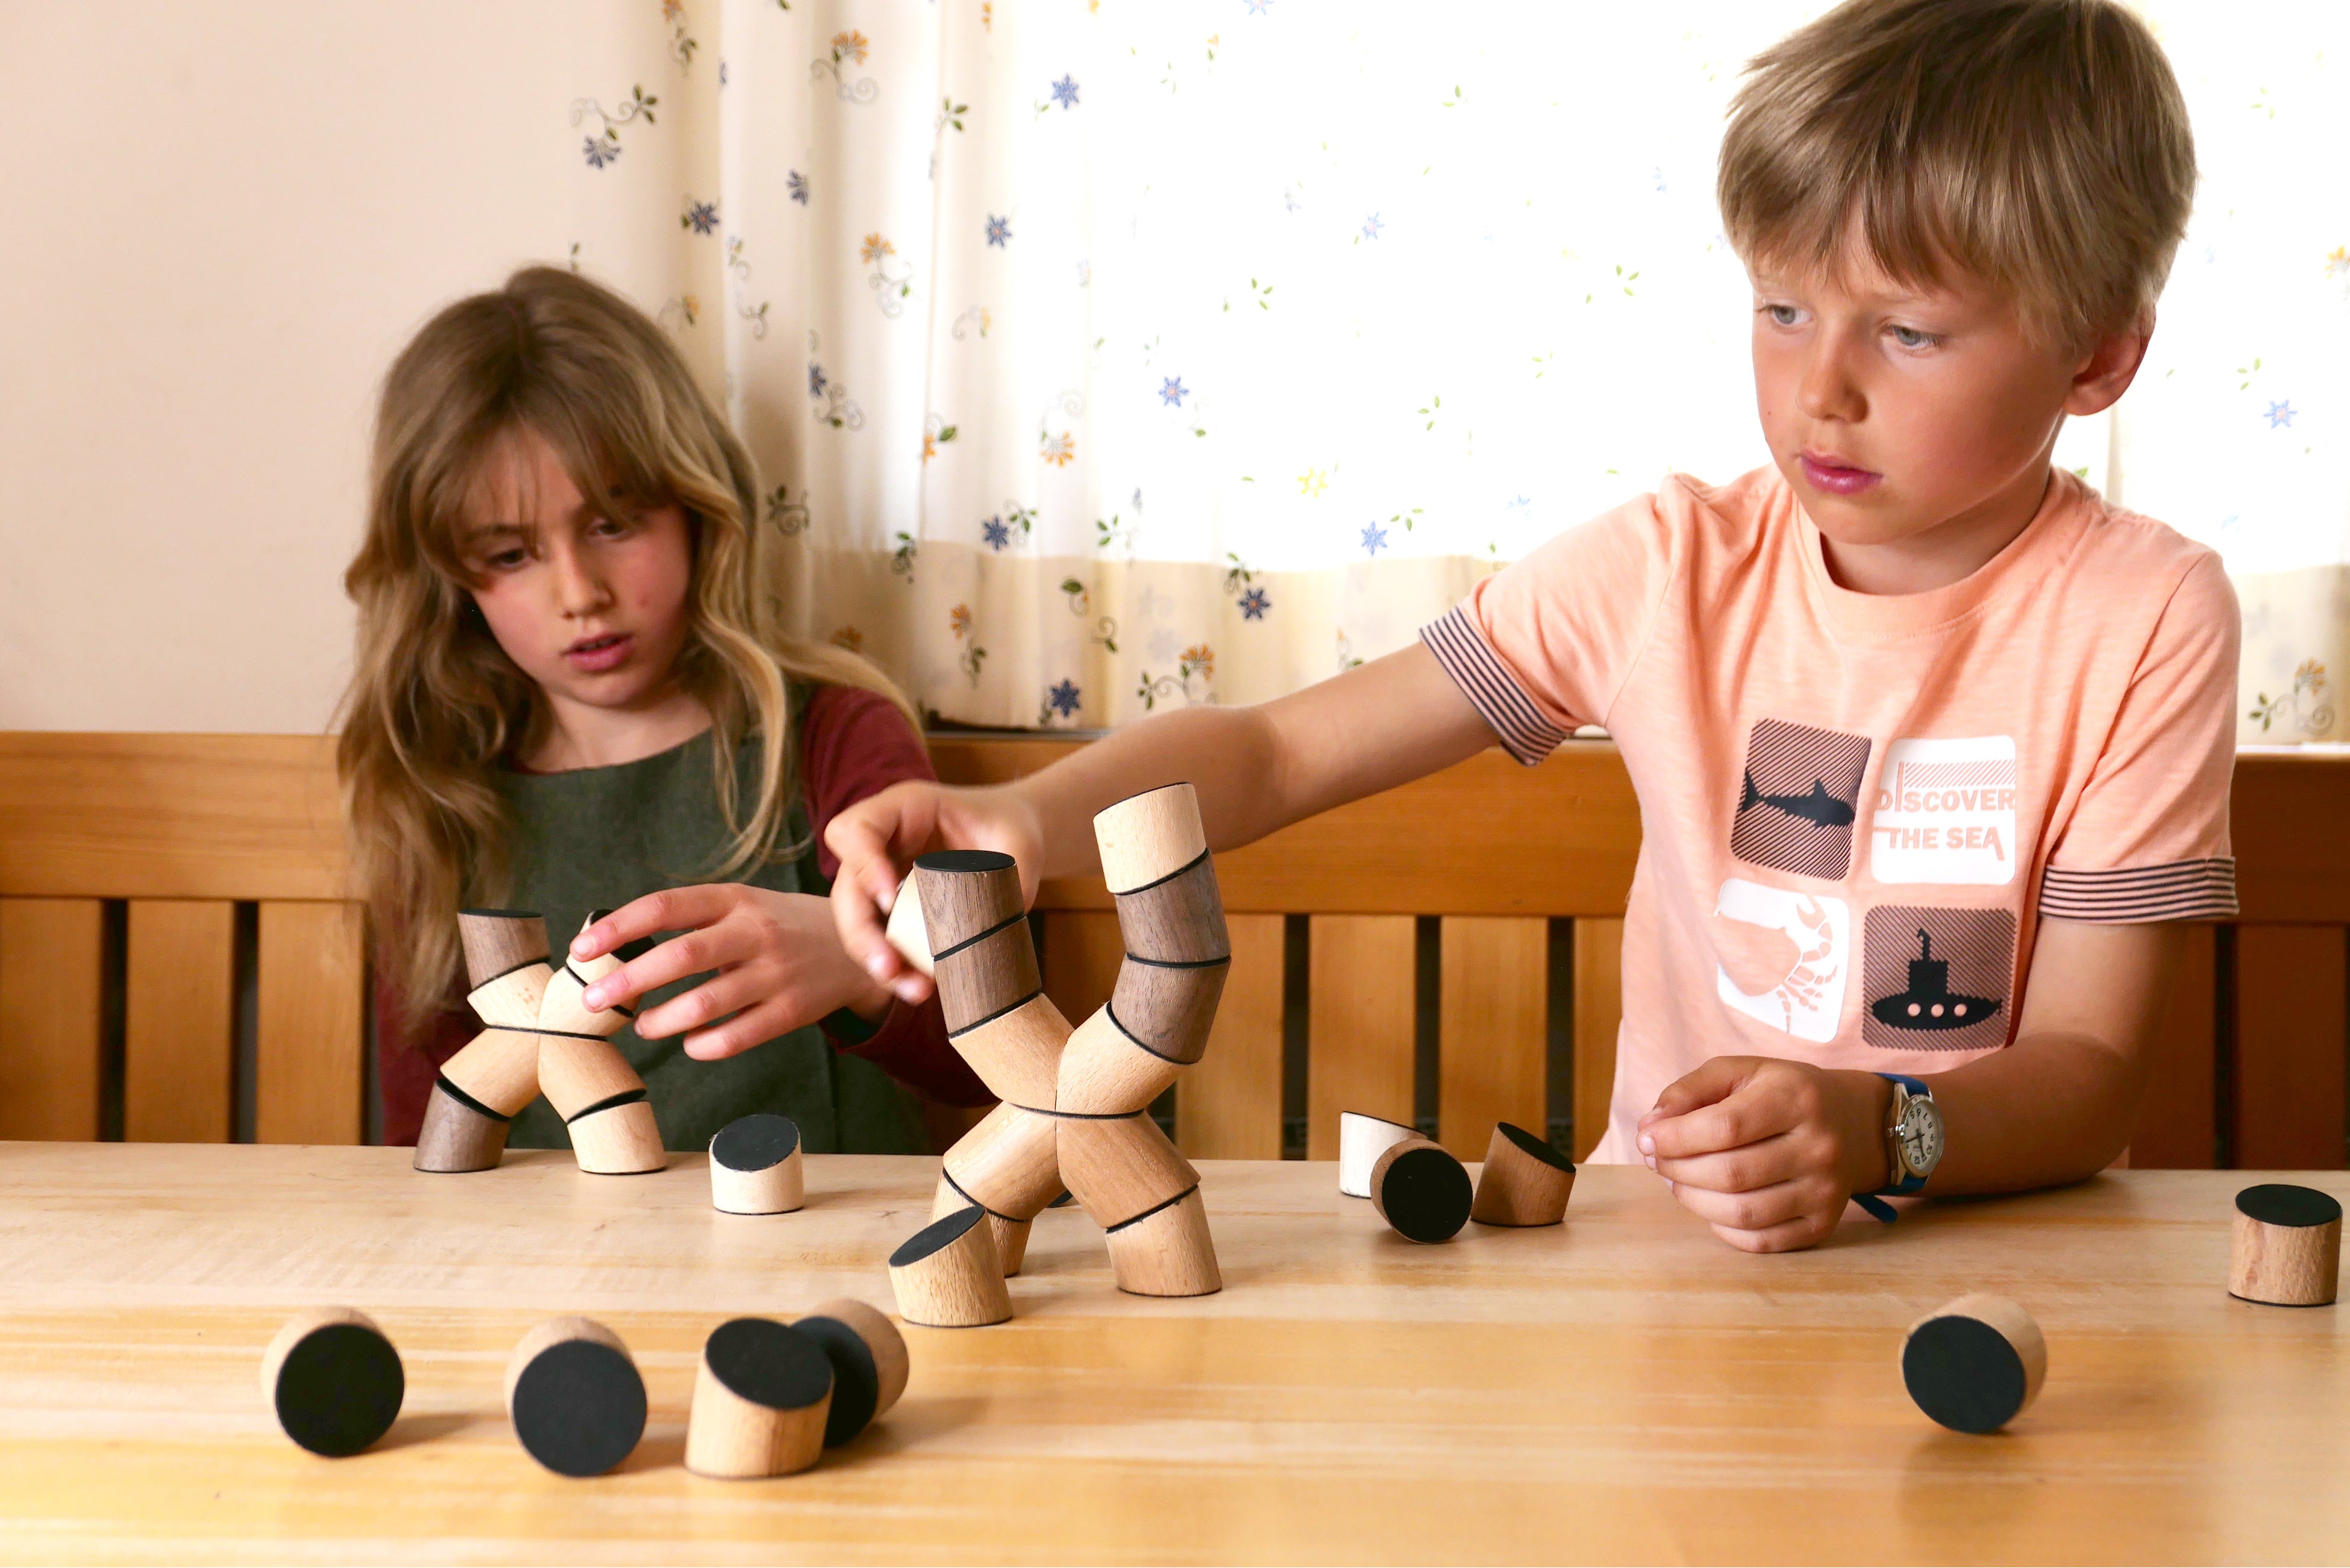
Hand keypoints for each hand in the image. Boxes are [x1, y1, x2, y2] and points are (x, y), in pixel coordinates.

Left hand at [567, 885, 890, 1059]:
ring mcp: (776, 973)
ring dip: (661, 1020)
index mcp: (734, 899)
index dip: (619, 928)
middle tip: (594, 1001)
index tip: (582, 948)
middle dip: (628, 980)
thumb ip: (691, 920)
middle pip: (681, 955)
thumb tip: (617, 950)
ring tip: (643, 1026)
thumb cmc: (781, 926)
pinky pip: (736, 1037)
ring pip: (706, 1004)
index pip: (665, 907)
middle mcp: (755, 932)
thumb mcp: (742, 905)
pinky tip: (690, 1043)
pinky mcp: (792, 1011)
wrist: (861, 945)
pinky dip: (703, 1046)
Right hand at [822, 780, 1046, 1004]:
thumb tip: (989, 937)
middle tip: (889, 967)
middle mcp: (883, 841)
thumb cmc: (1011, 828)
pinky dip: (897, 967)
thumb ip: (1007, 881)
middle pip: (847, 885)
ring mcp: (882, 875)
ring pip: (858, 920)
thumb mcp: (1018, 844)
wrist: (1012, 835)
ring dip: (877, 959)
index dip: (864, 865)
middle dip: (862, 932)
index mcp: (905, 808)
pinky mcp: (891, 907)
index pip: (857, 829)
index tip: (890, 901)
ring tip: (914, 989)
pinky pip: (881, 938)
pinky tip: (921, 987)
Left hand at [1636, 1057, 1892, 1253]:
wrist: (1854, 1124)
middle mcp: (1818, 1147)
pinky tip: (1710, 1203)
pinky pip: (1759, 1241)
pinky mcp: (1822, 1224)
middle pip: (1730, 1174)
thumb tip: (1649, 1128)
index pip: (1725, 1127)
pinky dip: (1721, 1227)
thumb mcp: (1739, 1072)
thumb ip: (1688, 1092)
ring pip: (1742, 1212)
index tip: (1646, 1139)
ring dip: (1693, 1200)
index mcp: (1795, 1098)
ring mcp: (1825, 1191)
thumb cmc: (1781, 1093)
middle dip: (1677, 1169)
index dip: (1675, 1138)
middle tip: (1657, 1161)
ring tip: (1678, 1180)